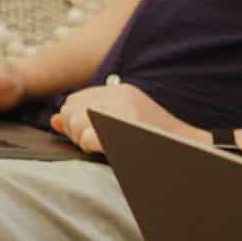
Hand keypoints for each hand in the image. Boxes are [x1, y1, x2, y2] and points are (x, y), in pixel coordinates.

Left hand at [50, 82, 200, 154]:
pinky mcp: (124, 127)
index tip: (94, 133)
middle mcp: (120, 95)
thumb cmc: (154, 141)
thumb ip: (86, 119)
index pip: (73, 100)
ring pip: (76, 123)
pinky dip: (93, 147)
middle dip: (76, 130)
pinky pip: (89, 137)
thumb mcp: (120, 123)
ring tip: (106, 146)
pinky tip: (110, 149)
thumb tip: (54, 119)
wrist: (187, 148)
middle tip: (99, 142)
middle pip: (70, 110)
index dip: (76, 121)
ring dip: (84, 140)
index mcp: (120, 90)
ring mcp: (123, 110)